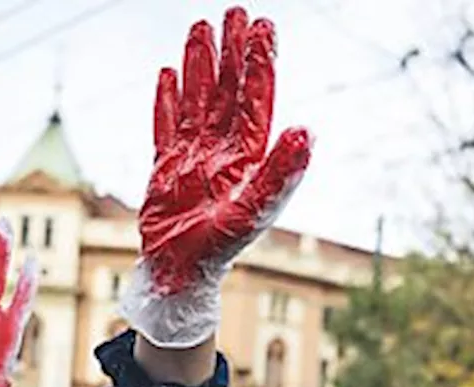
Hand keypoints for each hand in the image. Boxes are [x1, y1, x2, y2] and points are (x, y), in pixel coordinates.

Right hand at [124, 6, 311, 348]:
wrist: (181, 275)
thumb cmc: (219, 248)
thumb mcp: (253, 210)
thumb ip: (279, 173)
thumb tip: (307, 133)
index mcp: (246, 156)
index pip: (254, 100)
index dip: (258, 64)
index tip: (263, 28)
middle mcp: (222, 151)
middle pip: (228, 91)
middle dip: (232, 53)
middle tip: (236, 13)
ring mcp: (192, 157)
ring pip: (197, 100)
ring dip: (200, 65)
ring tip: (201, 28)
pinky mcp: (165, 167)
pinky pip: (166, 125)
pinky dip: (166, 101)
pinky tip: (168, 76)